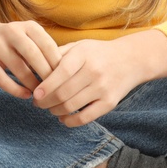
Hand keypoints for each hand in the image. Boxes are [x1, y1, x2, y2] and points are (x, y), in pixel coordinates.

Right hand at [0, 17, 63, 98]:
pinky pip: (2, 79)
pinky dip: (16, 90)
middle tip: (55, 90)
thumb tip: (66, 73)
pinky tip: (25, 95)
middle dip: (46, 75)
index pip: (48, 45)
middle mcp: (11, 32)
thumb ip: (44, 50)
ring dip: (32, 84)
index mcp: (28, 26)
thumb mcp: (30, 37)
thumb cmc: (14, 41)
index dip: (58, 64)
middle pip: (34, 56)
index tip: (66, 78)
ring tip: (41, 94)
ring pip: (19, 69)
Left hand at [32, 31, 166, 126]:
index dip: (45, 86)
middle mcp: (94, 71)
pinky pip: (85, 118)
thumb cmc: (99, 53)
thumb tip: (34, 69)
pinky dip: (70, 121)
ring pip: (71, 106)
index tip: (35, 94)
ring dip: (55, 111)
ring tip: (50, 108)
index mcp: (83, 55)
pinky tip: (63, 118)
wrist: (132, 60)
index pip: (60, 73)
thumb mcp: (80, 46)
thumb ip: (58, 55)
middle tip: (38, 103)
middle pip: (62, 93)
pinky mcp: (110, 103)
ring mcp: (103, 88)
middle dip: (45, 102)